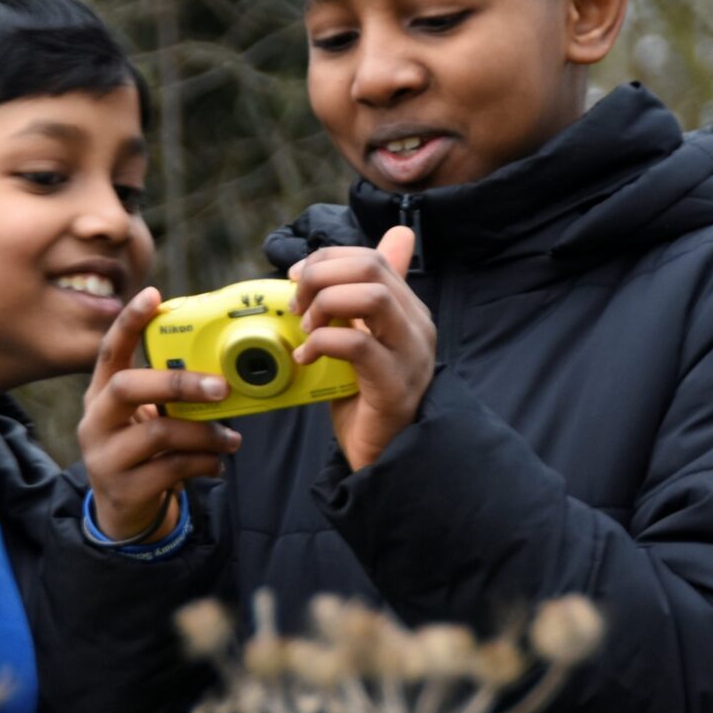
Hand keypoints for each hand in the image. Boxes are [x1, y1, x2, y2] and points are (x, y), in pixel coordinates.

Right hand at [77, 285, 240, 541]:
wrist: (122, 513)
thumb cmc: (142, 452)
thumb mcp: (145, 418)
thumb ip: (170, 396)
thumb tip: (225, 373)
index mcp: (102, 394)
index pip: (109, 351)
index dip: (129, 322)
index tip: (153, 295)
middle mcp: (96, 421)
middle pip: (128, 388)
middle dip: (178, 382)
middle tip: (222, 387)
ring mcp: (105, 457)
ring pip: (158, 433)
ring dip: (204, 433)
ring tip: (231, 438)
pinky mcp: (123, 489)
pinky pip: (170, 469)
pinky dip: (203, 464)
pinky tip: (216, 464)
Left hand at [289, 225, 434, 471]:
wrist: (384, 456)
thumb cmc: (367, 398)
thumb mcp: (361, 340)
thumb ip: (357, 303)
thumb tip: (365, 256)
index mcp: (409, 310)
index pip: (373, 258)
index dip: (327, 259)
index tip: (295, 277)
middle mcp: (416, 326)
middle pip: (372, 268)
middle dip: (321, 276)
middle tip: (297, 305)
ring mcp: (410, 355)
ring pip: (372, 297)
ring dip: (326, 304)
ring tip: (306, 329)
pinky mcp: (395, 385)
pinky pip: (358, 345)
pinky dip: (323, 343)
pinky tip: (306, 358)